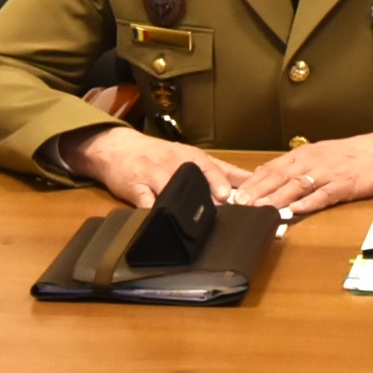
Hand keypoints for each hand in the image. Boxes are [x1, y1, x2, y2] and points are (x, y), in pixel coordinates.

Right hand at [65, 125, 243, 209]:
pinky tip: (162, 223)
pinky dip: (153, 212)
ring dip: (182, 206)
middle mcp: (173, 164)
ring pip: (170, 190)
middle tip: (217, 213)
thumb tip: (253, 180)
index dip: (219, 183)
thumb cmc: (159, 154)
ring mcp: (153, 175)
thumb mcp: (192, 156)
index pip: (209, 168)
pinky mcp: (135, 188)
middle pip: (192, 179)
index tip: (229, 196)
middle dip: (205, 197)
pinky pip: (144, 201)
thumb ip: (222, 170)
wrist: (119, 148)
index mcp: (190, 157)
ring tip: (193, 223)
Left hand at [230, 128, 372, 216]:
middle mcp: (314, 161)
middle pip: (279, 176)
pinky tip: (295, 211)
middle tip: (236, 204)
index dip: (251, 181)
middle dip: (256, 191)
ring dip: (275, 198)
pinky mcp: (346, 185)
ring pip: (296, 186)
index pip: (272, 167)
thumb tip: (277, 178)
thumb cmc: (360, 153)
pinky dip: (308, 203)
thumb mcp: (326, 154)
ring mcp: (330, 173)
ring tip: (257, 210)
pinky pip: (324, 195)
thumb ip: (303, 166)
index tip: (232, 192)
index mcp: (308, 153)